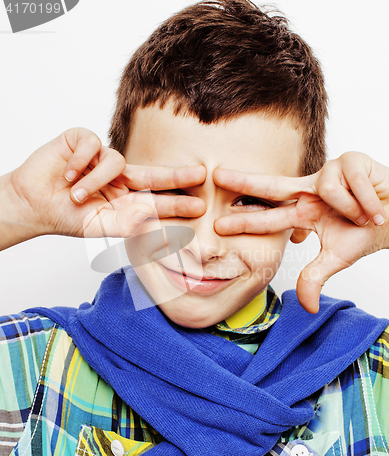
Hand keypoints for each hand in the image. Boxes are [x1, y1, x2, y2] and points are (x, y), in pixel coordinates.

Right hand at [1, 127, 205, 247]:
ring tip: (76, 195)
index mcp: (124, 198)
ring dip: (95, 181)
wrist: (32, 204)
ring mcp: (101, 158)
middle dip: (176, 176)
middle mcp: (118, 177)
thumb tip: (152, 218)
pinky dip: (79, 163)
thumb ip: (126, 224)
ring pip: (116, 161)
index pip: (154, 199)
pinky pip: (92, 145)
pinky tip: (66, 175)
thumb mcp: (99, 226)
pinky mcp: (82, 141)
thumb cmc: (67, 216)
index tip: (199, 207)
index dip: (176, 202)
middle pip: (152, 174)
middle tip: (201, 175)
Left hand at [213, 152, 388, 312]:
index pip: (269, 217)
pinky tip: (375, 207)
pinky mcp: (351, 160)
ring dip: (349, 210)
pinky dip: (365, 201)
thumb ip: (315, 276)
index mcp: (303, 212)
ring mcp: (329, 173)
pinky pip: (349, 182)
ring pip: (326, 189)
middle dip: (244, 181)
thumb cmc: (365, 234)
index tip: (218, 225)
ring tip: (365, 217)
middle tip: (216, 176)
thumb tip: (305, 306)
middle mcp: (310, 190)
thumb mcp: (336, 258)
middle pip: (273, 185)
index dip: (245, 220)